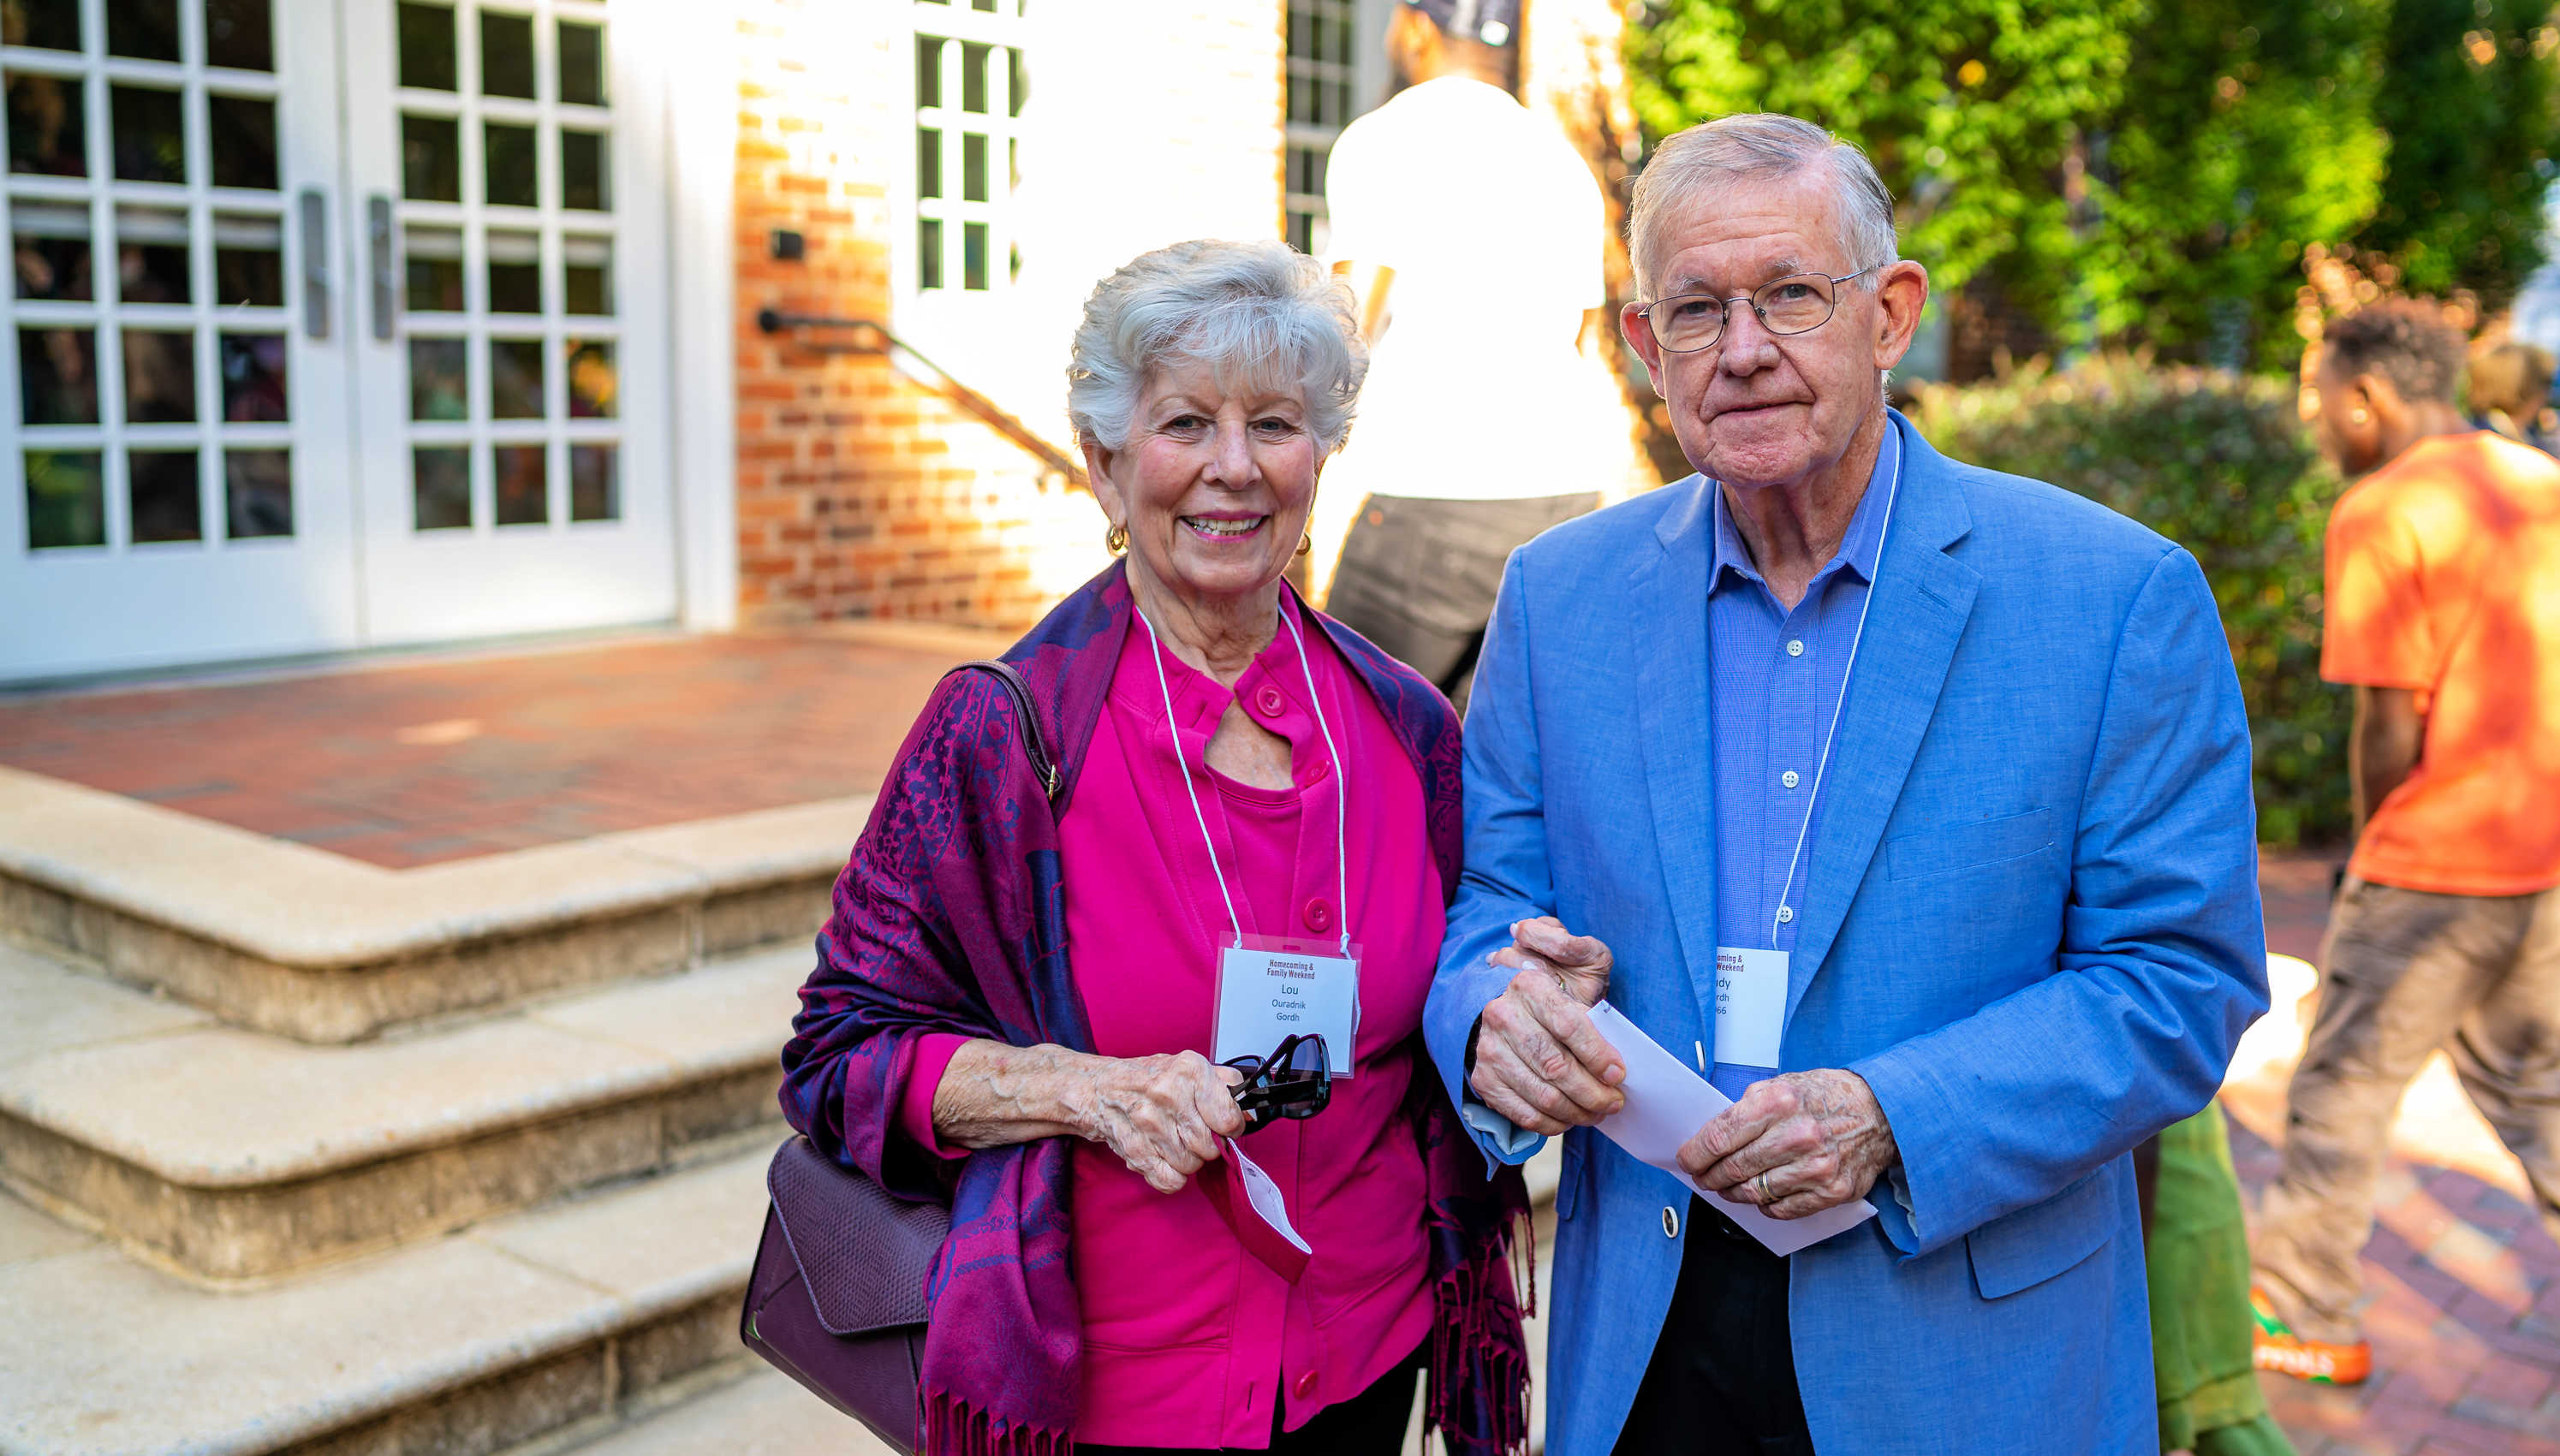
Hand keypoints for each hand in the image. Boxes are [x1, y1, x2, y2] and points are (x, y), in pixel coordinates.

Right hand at [1076, 1051, 1247, 1193]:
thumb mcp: (1190, 1068)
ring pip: (1192, 1165)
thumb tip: (1251, 1111)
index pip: (1229, 1118)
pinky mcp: (1134, 1150)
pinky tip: (1165, 1157)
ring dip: (1190, 1160)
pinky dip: (1173, 1176)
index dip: (1232, 1126)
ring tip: (1176, 1141)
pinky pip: (1170, 1181)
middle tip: (1194, 1132)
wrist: (1101, 1090)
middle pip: (1210, 1146)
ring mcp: (1148, 1123)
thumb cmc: (1152, 1080)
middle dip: (1208, 1144)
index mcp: (1188, 1070)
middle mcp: (1167, 1093)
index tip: (1223, 1124)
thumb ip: (1226, 1086)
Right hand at [1467, 917, 1625, 1135]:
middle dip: (1593, 1093)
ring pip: (1542, 1094)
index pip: (1568, 1026)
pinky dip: (1551, 1123)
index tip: (1618, 1074)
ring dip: (1577, 1112)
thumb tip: (1542, 937)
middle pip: (1556, 1067)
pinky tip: (1569, 1118)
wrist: (1509, 1006)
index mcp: (1528, 984)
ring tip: (1598, 1113)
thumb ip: (1576, 947)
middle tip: (1614, 1102)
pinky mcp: (1483, 1077)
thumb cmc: (1557, 987)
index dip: (1597, 1055)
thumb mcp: (1576, 959)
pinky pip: (1522, 1112)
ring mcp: (1489, 1049)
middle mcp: (1502, 1015)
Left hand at [1681, 1069, 1897, 1219]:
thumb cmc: (1826, 1096)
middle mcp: (1797, 1134)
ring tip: (1727, 1188)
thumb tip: (1712, 1137)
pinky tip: (1762, 1196)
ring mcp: (1816, 1166)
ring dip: (1733, 1193)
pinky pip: (1782, 1209)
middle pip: (1733, 1168)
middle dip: (1710, 1176)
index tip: (1687, 1160)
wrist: (1879, 1112)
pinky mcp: (1832, 1191)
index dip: (1696, 1153)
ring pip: (1754, 1192)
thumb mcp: (1782, 1084)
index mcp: (1778, 1101)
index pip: (1720, 1136)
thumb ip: (1748, 1108)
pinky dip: (1765, 1206)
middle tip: (1703, 1177)